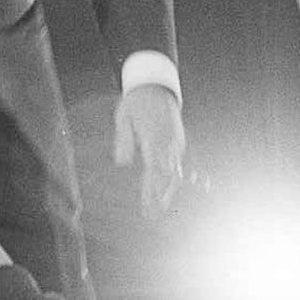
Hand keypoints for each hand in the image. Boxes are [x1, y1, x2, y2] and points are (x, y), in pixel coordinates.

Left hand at [113, 84, 184, 216]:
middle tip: (152, 215)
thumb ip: (123, 139)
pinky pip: (176, 164)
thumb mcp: (123, 117)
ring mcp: (176, 142)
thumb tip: (122, 162)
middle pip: (168, 177)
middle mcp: (169, 143)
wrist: (156, 84)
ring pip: (175, 173)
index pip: (154, 171)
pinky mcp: (178, 141)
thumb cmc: (136, 102)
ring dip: (167, 192)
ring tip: (158, 209)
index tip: (146, 206)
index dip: (151, 191)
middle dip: (161, 198)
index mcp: (155, 138)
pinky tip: (165, 191)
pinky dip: (171, 180)